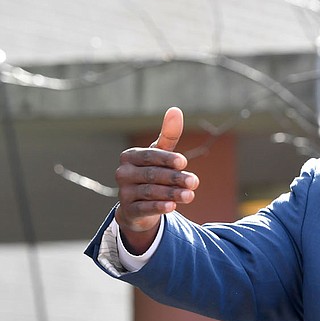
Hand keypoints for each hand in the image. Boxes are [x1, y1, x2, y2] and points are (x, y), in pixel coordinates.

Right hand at [114, 107, 198, 253]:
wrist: (138, 207)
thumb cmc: (152, 174)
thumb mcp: (160, 155)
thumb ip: (168, 135)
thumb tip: (176, 110)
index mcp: (130, 157)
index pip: (150, 155)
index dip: (166, 159)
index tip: (183, 162)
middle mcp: (123, 173)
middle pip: (152, 174)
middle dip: (175, 178)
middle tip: (195, 182)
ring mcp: (124, 192)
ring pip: (150, 191)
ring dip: (171, 193)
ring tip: (190, 195)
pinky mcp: (129, 210)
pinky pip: (144, 207)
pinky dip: (158, 207)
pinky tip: (172, 207)